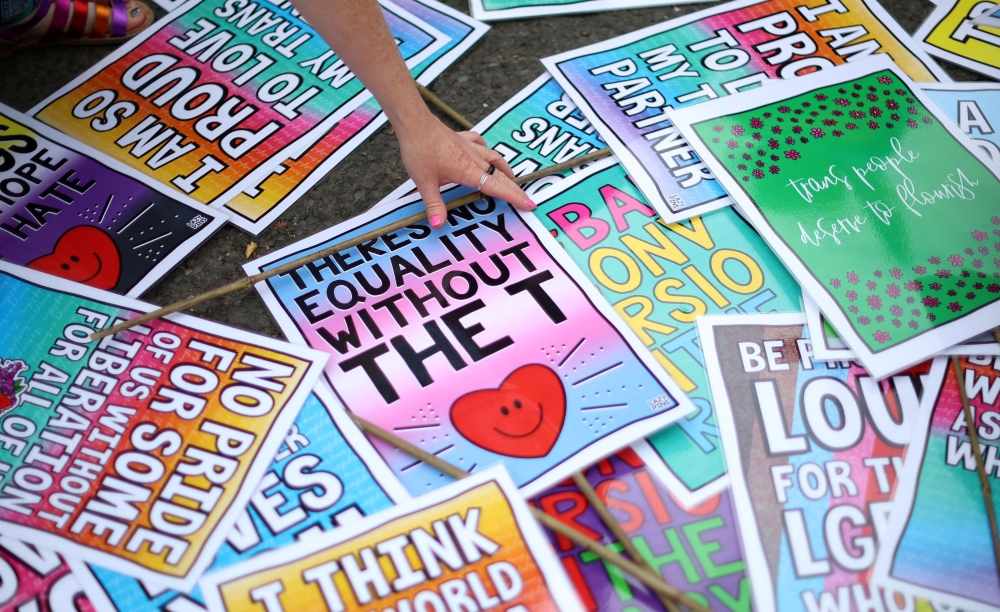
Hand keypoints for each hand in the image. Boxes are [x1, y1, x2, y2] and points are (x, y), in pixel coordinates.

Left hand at [397, 113, 535, 228]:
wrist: (415, 124)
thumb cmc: (420, 151)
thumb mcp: (425, 183)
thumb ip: (434, 205)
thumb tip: (438, 225)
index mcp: (469, 172)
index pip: (498, 187)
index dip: (514, 197)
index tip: (530, 204)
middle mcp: (474, 159)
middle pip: (501, 175)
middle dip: (515, 188)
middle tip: (526, 198)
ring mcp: (470, 146)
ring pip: (495, 158)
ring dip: (505, 169)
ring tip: (511, 178)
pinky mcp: (463, 138)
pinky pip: (481, 144)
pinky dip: (488, 151)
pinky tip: (486, 152)